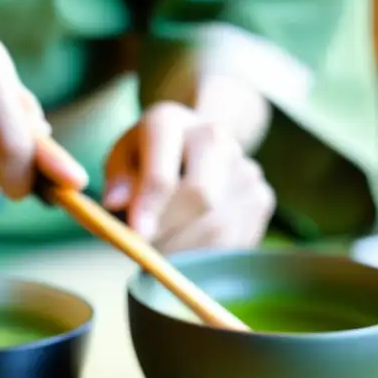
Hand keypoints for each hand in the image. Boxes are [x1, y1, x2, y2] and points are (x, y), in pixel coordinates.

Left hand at [102, 102, 274, 252]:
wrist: (191, 147)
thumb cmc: (143, 161)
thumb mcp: (120, 164)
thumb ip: (117, 183)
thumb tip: (116, 203)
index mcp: (168, 122)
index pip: (163, 169)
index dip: (151, 205)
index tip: (138, 235)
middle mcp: (213, 135)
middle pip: (200, 195)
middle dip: (170, 231)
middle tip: (148, 253)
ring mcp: (243, 166)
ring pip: (217, 225)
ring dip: (185, 250)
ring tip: (164, 248)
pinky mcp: (261, 197)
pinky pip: (234, 241)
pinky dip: (207, 255)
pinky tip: (189, 247)